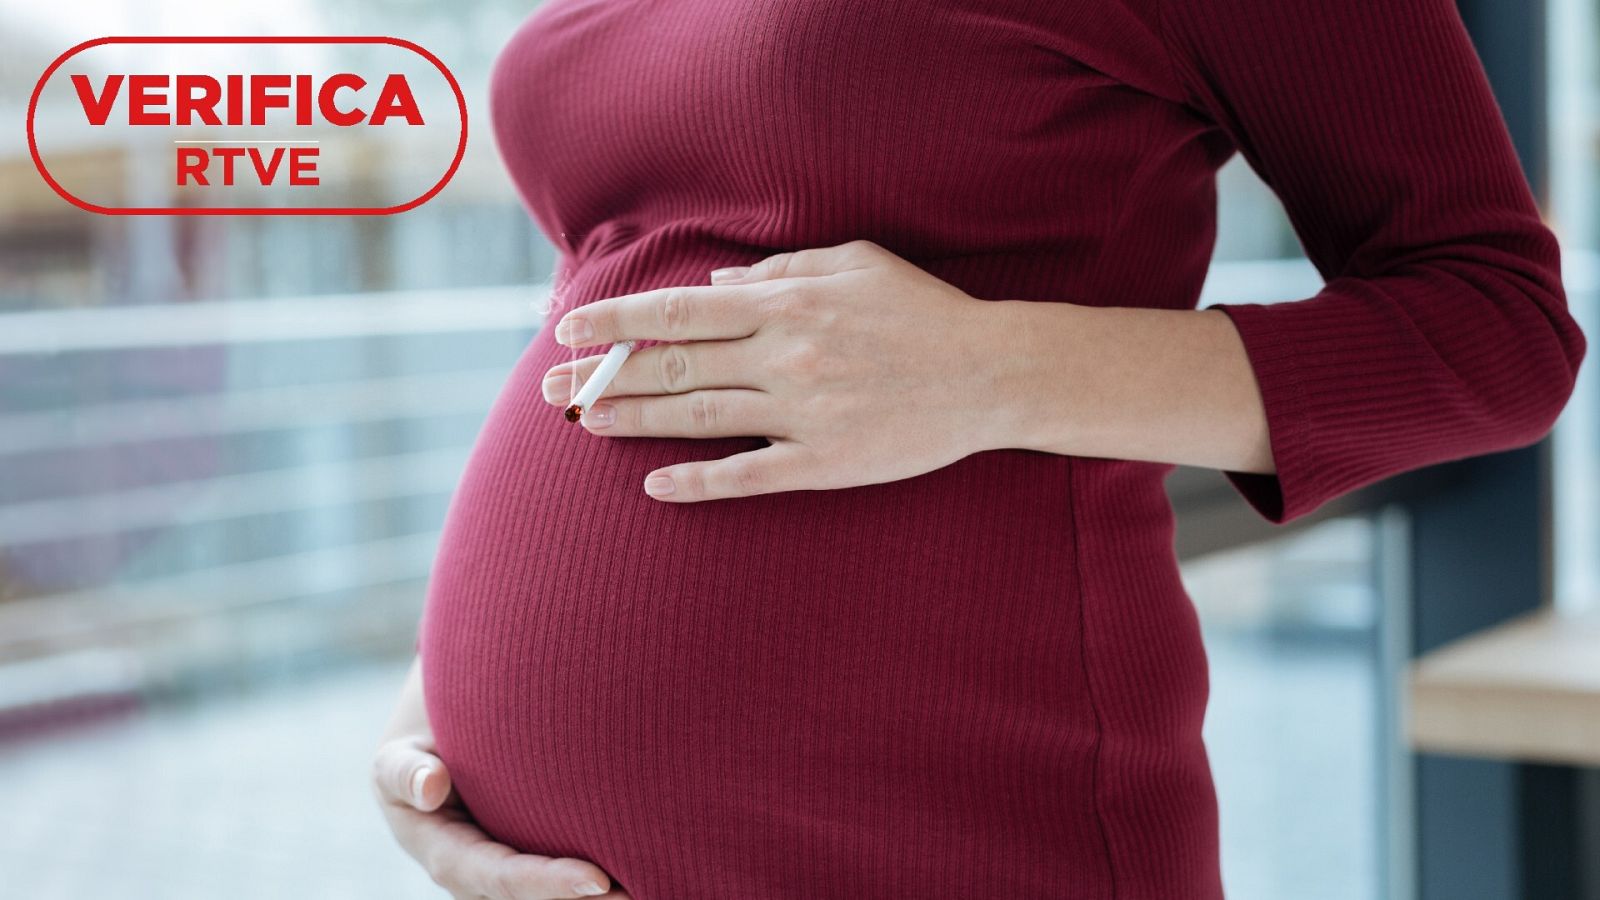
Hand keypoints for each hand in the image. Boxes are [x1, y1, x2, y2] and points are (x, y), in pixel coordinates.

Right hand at [373, 658, 627, 899]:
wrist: (436, 745)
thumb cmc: (419, 747)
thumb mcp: (398, 757)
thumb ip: (405, 770)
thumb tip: (431, 786)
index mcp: (443, 854)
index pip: (496, 876)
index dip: (543, 883)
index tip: (597, 880)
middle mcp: (475, 875)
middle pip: (530, 896)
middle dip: (580, 899)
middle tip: (638, 891)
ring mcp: (503, 870)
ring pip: (550, 894)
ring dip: (597, 895)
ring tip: (651, 883)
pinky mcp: (529, 856)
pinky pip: (560, 870)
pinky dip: (599, 878)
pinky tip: (644, 868)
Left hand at [541, 239, 1016, 501]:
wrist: (990, 374)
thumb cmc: (922, 312)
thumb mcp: (855, 263)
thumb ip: (781, 270)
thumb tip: (714, 286)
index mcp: (787, 304)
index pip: (679, 312)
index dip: (616, 321)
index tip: (568, 330)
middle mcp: (785, 356)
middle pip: (675, 366)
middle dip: (606, 376)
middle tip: (553, 392)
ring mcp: (803, 412)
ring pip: (698, 416)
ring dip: (635, 420)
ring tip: (586, 425)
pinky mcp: (826, 462)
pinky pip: (749, 474)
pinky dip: (698, 482)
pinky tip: (657, 487)